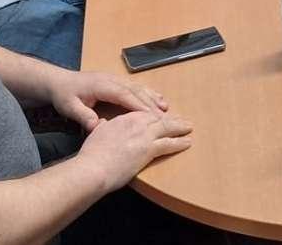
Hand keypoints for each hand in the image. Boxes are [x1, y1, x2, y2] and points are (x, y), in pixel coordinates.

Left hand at [48, 70, 168, 131]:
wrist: (59, 81)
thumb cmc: (64, 95)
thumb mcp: (69, 107)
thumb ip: (82, 115)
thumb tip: (96, 126)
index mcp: (102, 85)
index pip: (125, 95)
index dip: (139, 106)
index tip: (152, 117)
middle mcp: (112, 80)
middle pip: (136, 91)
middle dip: (151, 104)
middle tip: (165, 117)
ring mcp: (115, 79)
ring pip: (138, 87)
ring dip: (152, 97)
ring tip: (166, 108)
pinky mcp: (117, 81)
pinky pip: (136, 86)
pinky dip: (148, 93)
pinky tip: (157, 100)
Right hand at [77, 110, 192, 192]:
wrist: (93, 168)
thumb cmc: (92, 154)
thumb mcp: (96, 133)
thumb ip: (103, 126)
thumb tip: (102, 123)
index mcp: (124, 118)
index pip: (145, 113)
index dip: (156, 115)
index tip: (163, 115)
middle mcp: (136, 123)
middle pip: (159, 118)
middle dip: (171, 119)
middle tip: (181, 120)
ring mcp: (144, 136)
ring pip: (167, 128)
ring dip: (180, 128)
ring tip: (189, 128)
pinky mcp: (149, 150)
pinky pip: (168, 144)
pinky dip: (179, 143)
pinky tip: (187, 142)